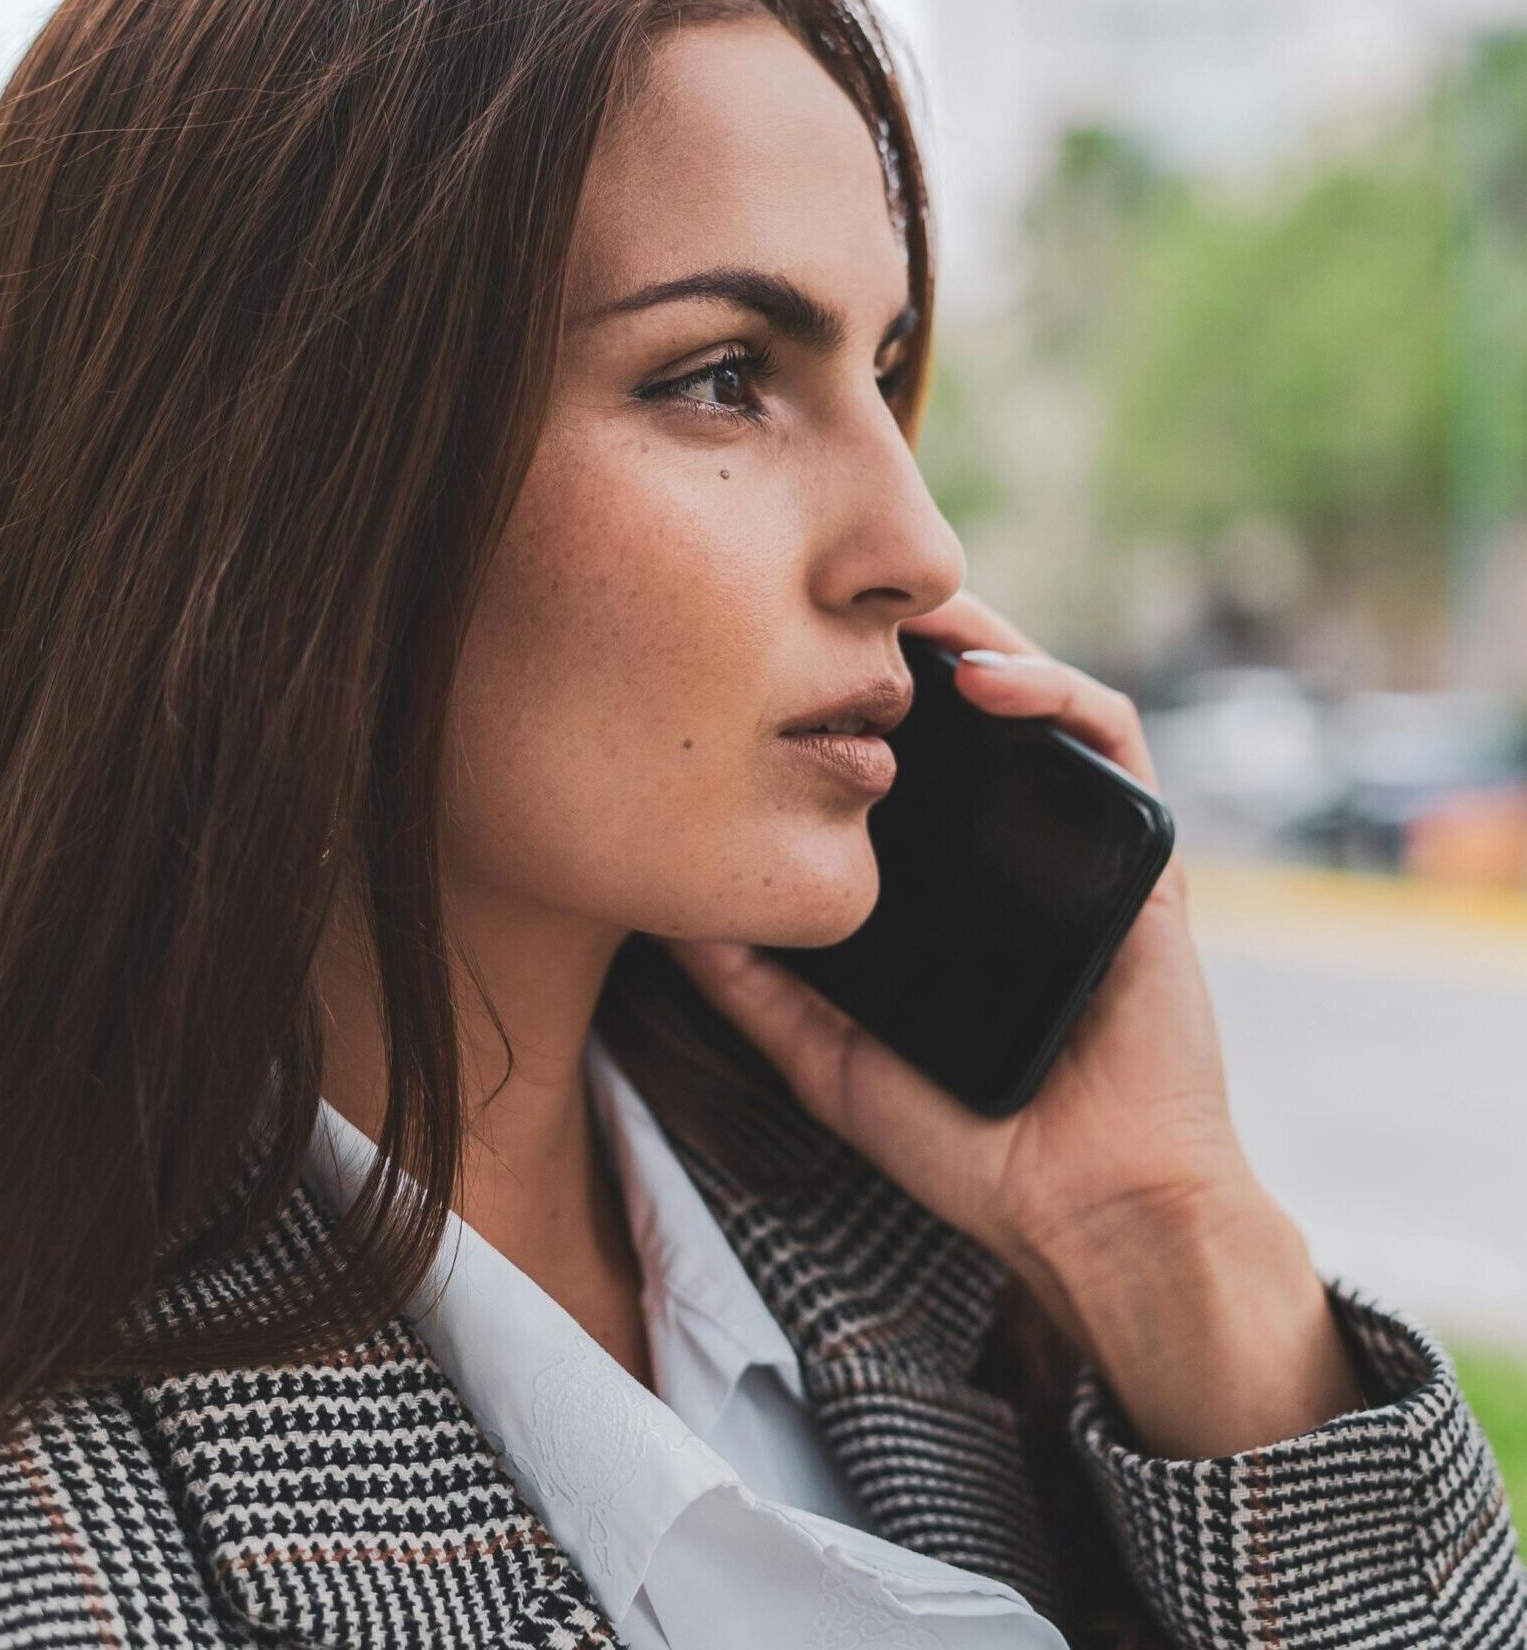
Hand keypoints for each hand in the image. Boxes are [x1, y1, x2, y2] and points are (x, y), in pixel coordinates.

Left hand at [666, 588, 1364, 1454]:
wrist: (1090, 1209)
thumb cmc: (965, 1144)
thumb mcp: (827, 1054)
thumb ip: (756, 989)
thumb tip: (667, 916)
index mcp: (943, 886)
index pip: (894, 763)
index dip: (841, 701)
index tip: (768, 660)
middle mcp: (1011, 852)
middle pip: (958, 717)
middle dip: (901, 648)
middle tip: (830, 601)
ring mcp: (1078, 847)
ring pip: (1032, 701)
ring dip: (974, 639)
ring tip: (903, 614)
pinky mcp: (1144, 854)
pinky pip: (1113, 740)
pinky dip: (1054, 691)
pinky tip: (985, 680)